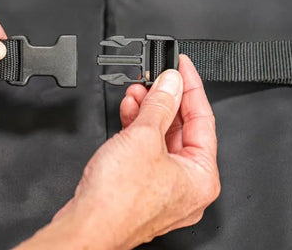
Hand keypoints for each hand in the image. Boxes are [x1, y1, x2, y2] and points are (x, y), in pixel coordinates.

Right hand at [17, 55, 219, 248]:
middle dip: (165, 99)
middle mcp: (188, 187)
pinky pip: (147, 152)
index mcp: (202, 177)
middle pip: (182, 129)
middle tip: (156, 75)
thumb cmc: (118, 200)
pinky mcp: (142, 189)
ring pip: (161, 139)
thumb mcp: (143, 137)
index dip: (191, 86)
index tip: (182, 65)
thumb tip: (171, 82)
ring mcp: (164, 189)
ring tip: (137, 91)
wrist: (87, 226)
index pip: (204, 119)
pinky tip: (129, 112)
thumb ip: (160, 103)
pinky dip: (138, 130)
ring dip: (149, 112)